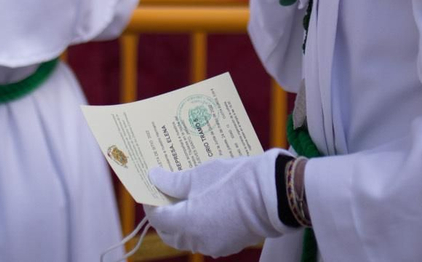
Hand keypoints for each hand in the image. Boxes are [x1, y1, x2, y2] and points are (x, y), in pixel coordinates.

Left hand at [146, 151, 287, 256]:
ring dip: (181, 222)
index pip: (157, 217)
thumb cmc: (232, 180)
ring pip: (187, 238)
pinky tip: (204, 209)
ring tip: (185, 199)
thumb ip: (173, 180)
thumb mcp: (199, 175)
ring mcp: (213, 245)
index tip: (152, 187)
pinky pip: (205, 239)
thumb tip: (154, 177)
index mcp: (185, 223)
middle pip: (169, 232)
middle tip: (166, 194)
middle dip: (164, 216)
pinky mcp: (228, 245)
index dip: (151, 201)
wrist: (270, 193)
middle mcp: (196, 240)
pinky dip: (199, 227)